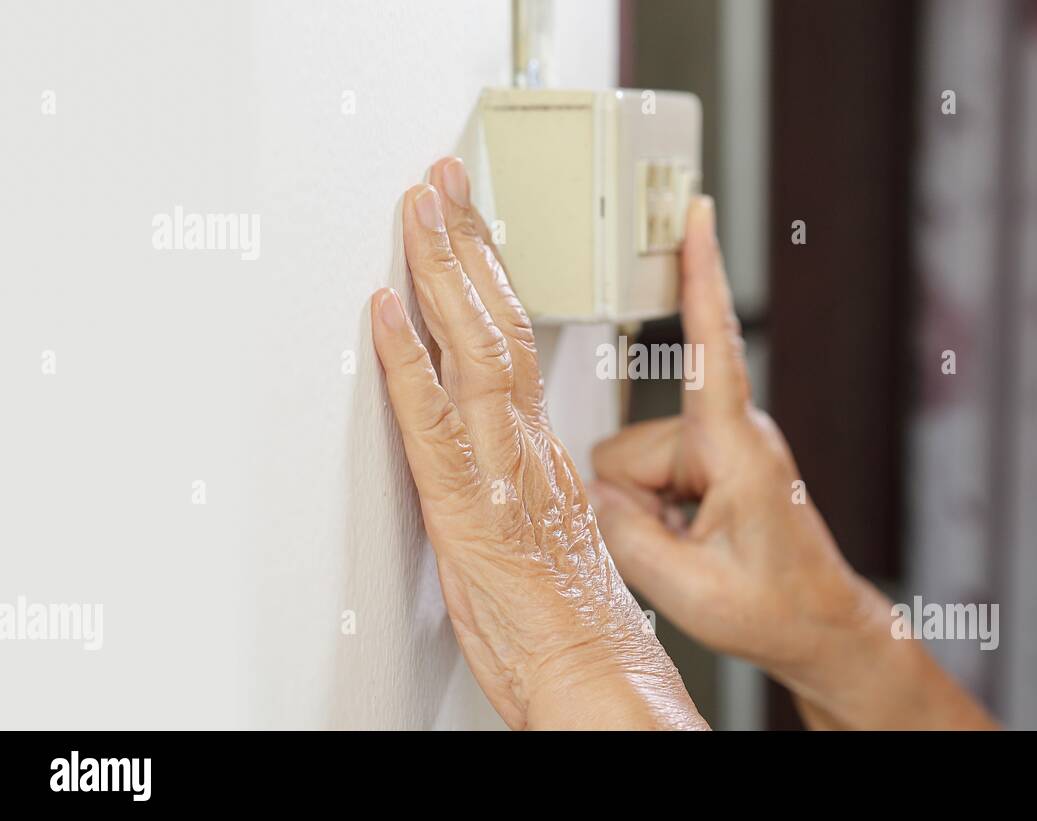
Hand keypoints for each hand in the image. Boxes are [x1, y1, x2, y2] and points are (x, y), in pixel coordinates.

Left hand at [370, 157, 704, 729]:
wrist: (595, 680)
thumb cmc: (567, 626)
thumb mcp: (545, 539)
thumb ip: (517, 485)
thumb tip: (499, 455)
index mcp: (543, 453)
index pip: (514, 343)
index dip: (488, 276)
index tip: (467, 224)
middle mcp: (527, 449)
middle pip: (496, 326)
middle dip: (464, 244)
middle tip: (443, 182)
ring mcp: (500, 473)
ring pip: (471, 353)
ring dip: (441, 274)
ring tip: (420, 210)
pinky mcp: (468, 510)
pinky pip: (431, 422)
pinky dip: (407, 361)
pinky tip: (386, 312)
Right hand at [591, 199, 993, 728]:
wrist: (820, 626)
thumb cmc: (780, 608)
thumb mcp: (690, 591)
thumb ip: (627, 536)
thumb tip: (594, 495)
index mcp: (737, 450)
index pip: (710, 346)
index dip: (699, 277)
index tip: (699, 215)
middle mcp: (730, 436)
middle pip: (632, 446)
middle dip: (639, 503)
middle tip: (684, 551)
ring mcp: (721, 450)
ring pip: (634, 465)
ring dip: (649, 512)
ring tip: (695, 550)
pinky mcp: (713, 464)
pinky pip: (649, 477)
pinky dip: (656, 513)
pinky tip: (691, 541)